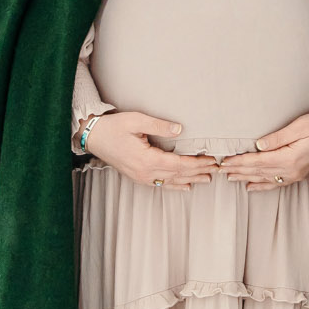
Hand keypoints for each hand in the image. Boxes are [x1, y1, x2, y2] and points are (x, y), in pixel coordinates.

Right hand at [82, 110, 220, 190]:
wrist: (93, 138)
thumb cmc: (113, 127)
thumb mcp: (136, 121)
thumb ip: (159, 126)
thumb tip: (180, 130)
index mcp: (146, 160)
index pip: (178, 164)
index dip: (197, 163)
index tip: (211, 160)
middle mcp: (145, 172)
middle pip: (178, 174)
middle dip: (198, 172)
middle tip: (216, 169)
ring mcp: (141, 177)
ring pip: (171, 181)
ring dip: (190, 180)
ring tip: (206, 179)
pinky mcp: (137, 177)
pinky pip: (160, 184)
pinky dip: (175, 185)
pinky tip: (185, 186)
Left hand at [213, 112, 308, 191]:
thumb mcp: (299, 126)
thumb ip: (277, 138)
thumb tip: (258, 145)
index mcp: (289, 158)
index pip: (257, 162)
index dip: (239, 162)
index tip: (225, 161)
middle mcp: (290, 170)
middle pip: (257, 172)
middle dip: (238, 171)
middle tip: (220, 170)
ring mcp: (294, 175)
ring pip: (264, 179)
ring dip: (246, 178)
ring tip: (230, 177)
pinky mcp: (298, 175)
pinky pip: (275, 184)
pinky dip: (261, 185)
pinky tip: (251, 186)